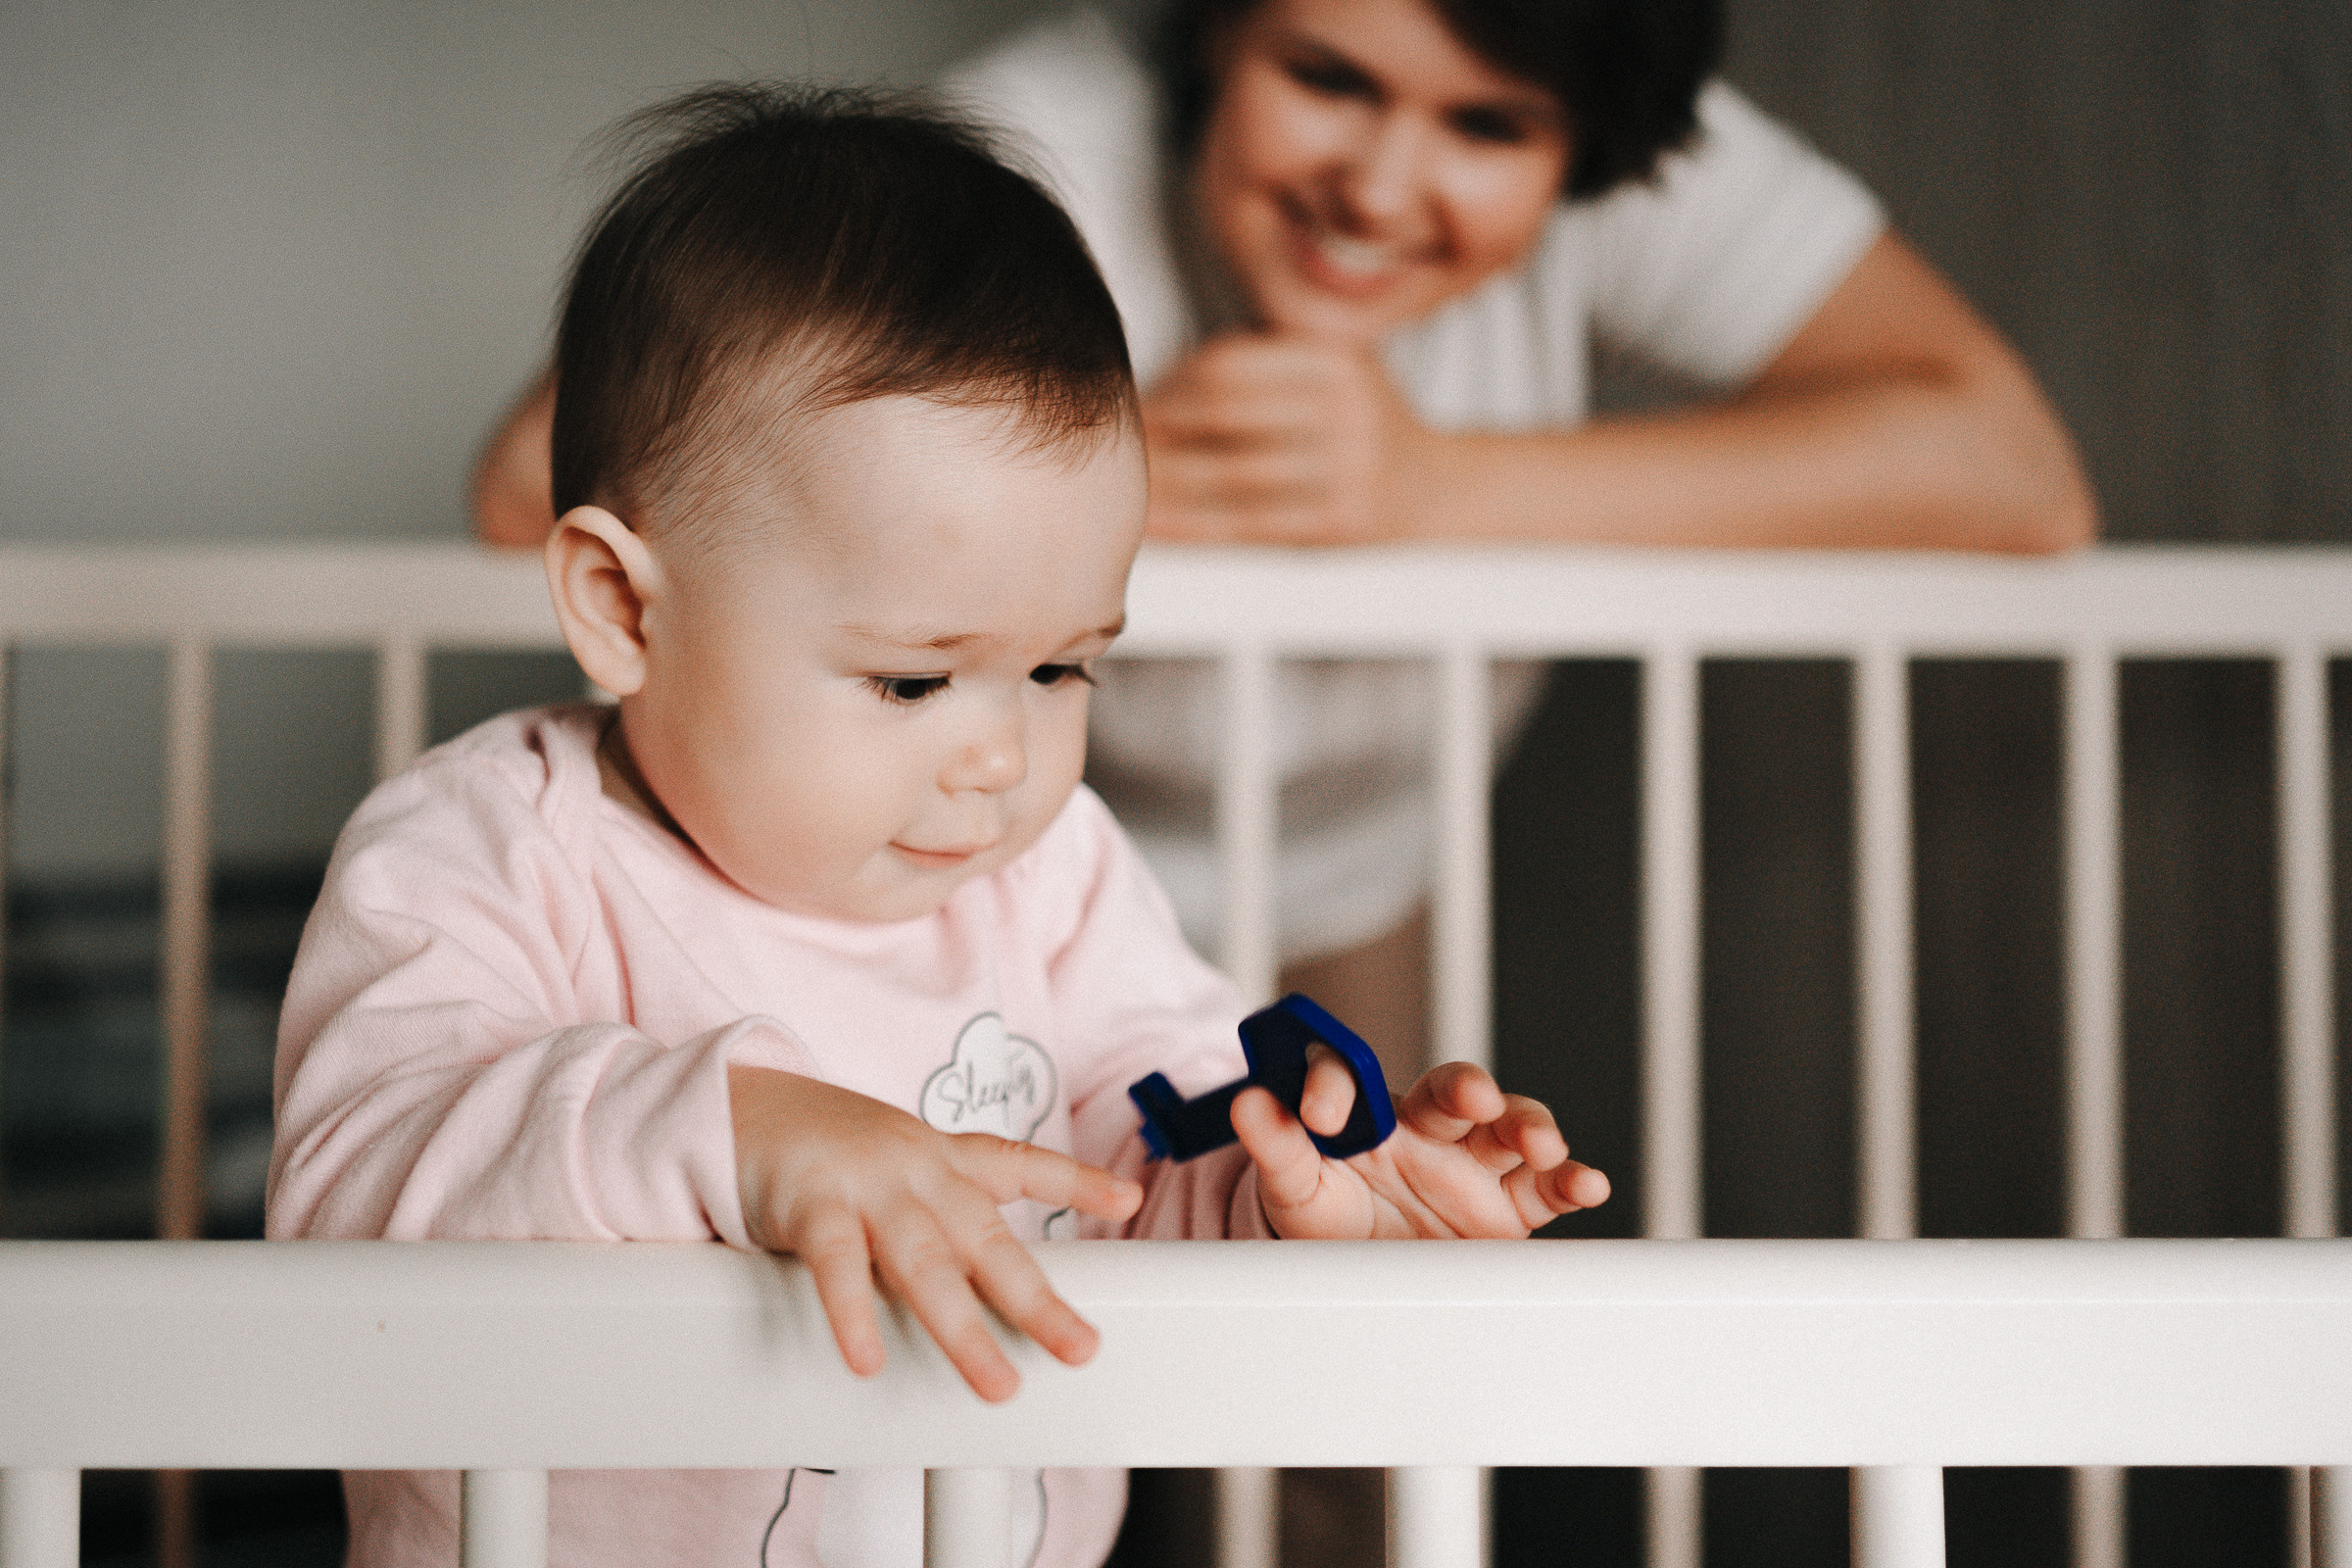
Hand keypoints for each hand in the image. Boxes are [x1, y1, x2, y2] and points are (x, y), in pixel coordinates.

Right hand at [729, 1066, 1142, 1401]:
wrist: (742, 1105)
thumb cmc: (834, 1153)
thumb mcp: (905, 1169)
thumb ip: (952, 1215)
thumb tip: (998, 1283)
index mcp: (944, 1159)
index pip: (1019, 1164)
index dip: (1076, 1181)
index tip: (1125, 1199)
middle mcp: (917, 1169)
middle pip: (987, 1239)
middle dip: (1037, 1300)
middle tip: (1079, 1350)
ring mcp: (868, 1185)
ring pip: (924, 1262)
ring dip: (962, 1328)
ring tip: (994, 1383)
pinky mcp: (810, 1203)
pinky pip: (835, 1263)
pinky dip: (852, 1313)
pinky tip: (867, 1358)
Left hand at [1141, 332, 1438, 544]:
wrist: (1438, 487)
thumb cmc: (1358, 424)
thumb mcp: (1326, 368)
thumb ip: (1256, 364)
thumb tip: (1149, 388)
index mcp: (1332, 356)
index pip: (1227, 364)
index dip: (1169, 386)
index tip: (1134, 403)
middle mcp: (1347, 404)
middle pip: (1224, 414)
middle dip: (1159, 432)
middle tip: (1113, 444)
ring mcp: (1349, 464)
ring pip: (1230, 475)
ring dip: (1166, 484)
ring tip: (1124, 487)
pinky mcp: (1342, 519)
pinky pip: (1248, 524)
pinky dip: (1192, 526)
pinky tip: (1155, 527)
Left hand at [1232, 1054, 1608, 1238]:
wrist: (1359, 1275)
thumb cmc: (1324, 1215)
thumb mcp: (1292, 1182)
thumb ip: (1275, 1142)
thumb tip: (1248, 1099)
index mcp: (1368, 1112)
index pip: (1353, 1076)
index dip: (1336, 1085)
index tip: (1319, 1113)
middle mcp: (1427, 1128)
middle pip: (1453, 1091)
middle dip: (1468, 1090)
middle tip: (1473, 1097)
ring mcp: (1471, 1166)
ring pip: (1510, 1129)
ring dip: (1530, 1127)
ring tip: (1538, 1142)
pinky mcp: (1506, 1209)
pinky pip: (1545, 1189)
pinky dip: (1570, 1181)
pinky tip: (1586, 1183)